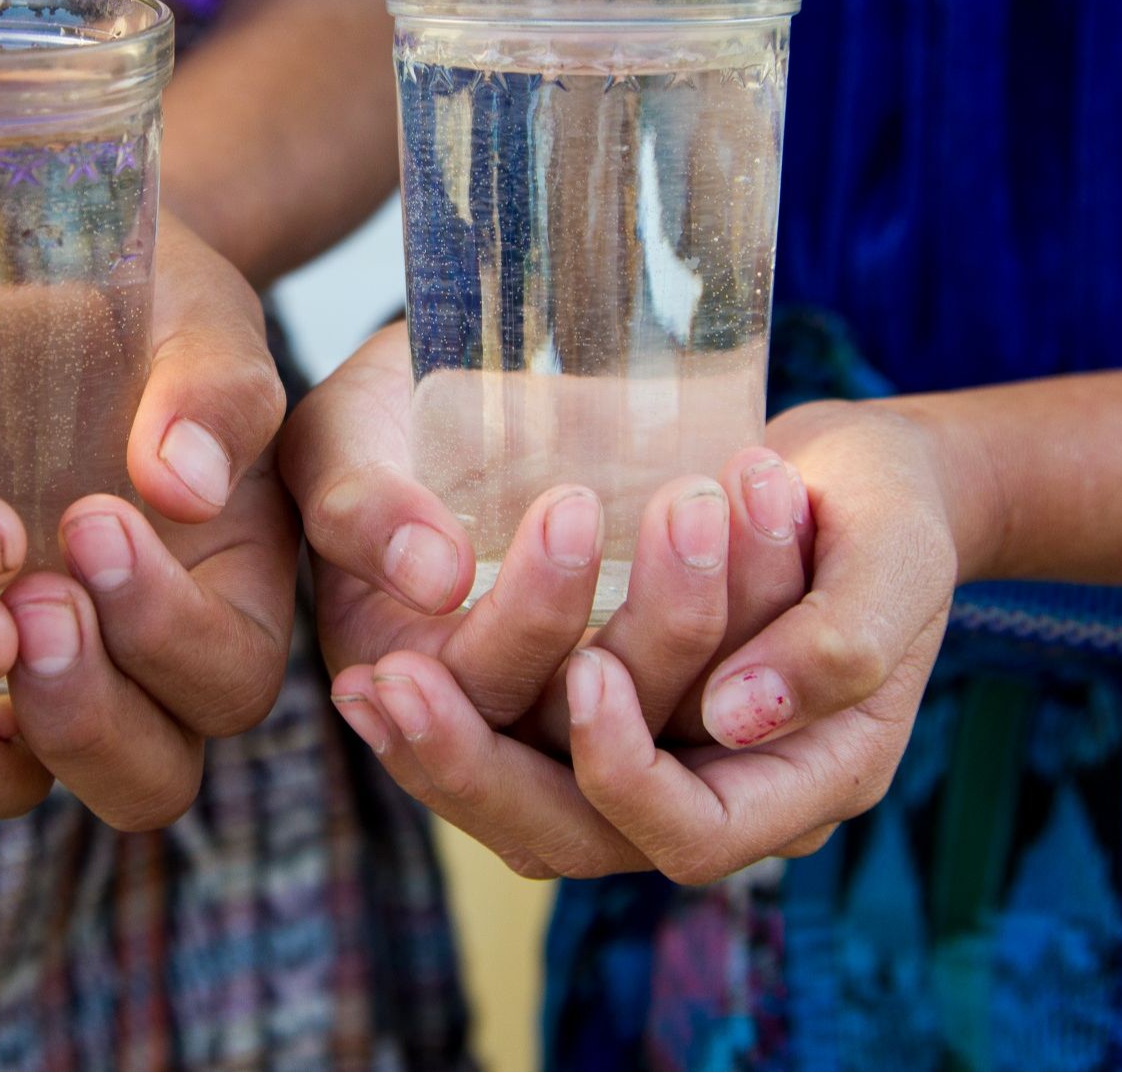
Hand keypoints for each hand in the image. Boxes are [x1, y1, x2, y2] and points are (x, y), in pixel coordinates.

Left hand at [0, 220, 297, 829]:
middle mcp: (133, 663)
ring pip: (9, 787)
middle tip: (23, 597)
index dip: (165, 629)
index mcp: (225, 590)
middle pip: (142, 779)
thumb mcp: (191, 319)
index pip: (224, 677)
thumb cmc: (126, 300)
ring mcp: (28, 682)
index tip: (92, 517)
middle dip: (80, 712)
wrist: (7, 267)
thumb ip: (209, 394)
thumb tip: (181, 482)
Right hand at [280, 322, 810, 747]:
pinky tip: (782, 503)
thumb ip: (359, 507)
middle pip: (596, 734)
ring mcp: (580, 698)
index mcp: (403, 680)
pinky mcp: (651, 669)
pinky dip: (766, 601)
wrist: (456, 387)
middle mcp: (497, 715)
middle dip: (660, 625)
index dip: (531, 618)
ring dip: (730, 607)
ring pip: (678, 714)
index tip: (574, 505)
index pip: (480, 694)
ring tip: (756, 484)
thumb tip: (434, 576)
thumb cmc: (377, 411)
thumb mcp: (338, 439)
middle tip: (694, 507)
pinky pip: (725, 674)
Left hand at [287, 325, 960, 881]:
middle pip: (575, 835)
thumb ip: (838, 642)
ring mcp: (647, 757)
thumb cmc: (883, 506)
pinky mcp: (595, 715)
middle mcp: (714, 791)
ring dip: (440, 748)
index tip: (582, 670)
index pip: (692, 830)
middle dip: (477, 766)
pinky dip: (440, 718)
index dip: (627, 767)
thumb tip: (734, 718)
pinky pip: (508, 748)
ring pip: (523, 803)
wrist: (849, 477)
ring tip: (366, 681)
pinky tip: (365, 676)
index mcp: (807, 782)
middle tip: (392, 683)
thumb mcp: (893, 551)